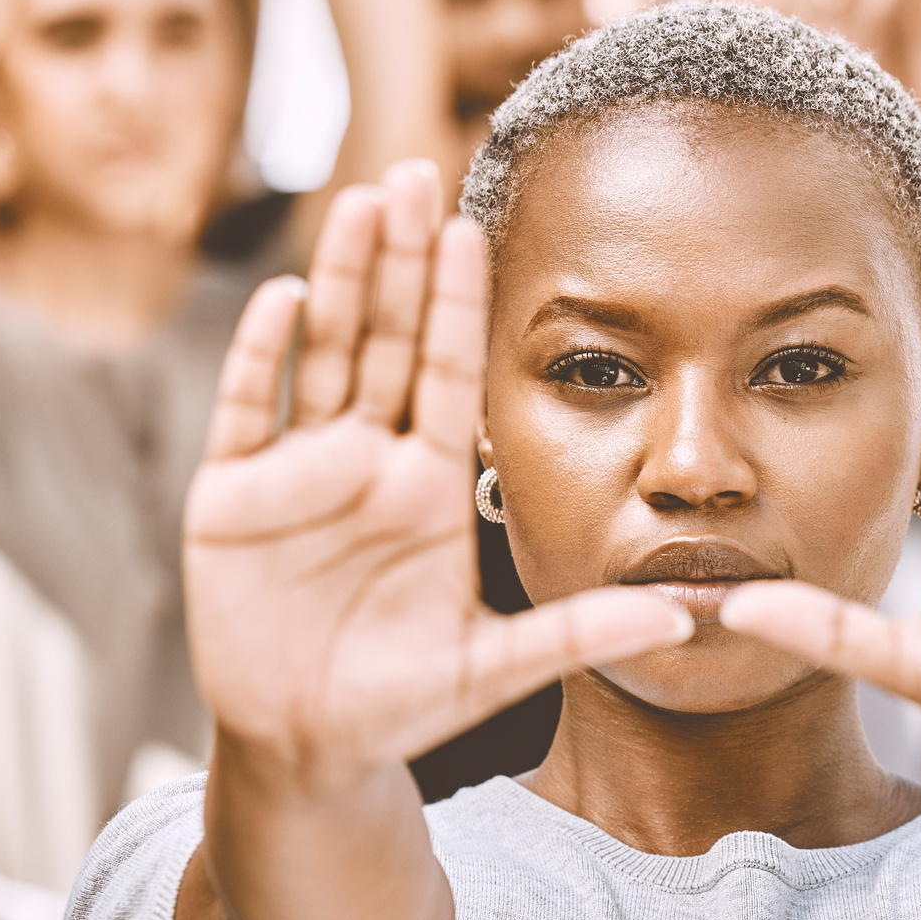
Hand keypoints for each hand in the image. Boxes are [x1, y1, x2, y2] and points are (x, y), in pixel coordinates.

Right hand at [185, 161, 693, 775]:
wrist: (308, 747)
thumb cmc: (401, 705)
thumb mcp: (496, 668)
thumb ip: (582, 632)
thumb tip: (690, 615)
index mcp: (428, 484)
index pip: (446, 373)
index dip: (455, 305)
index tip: (475, 229)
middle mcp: (365, 462)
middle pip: (383, 341)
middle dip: (398, 261)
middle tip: (416, 173)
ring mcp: (296, 473)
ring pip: (320, 355)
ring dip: (335, 279)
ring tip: (359, 203)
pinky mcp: (230, 500)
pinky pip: (247, 413)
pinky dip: (260, 358)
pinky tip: (281, 300)